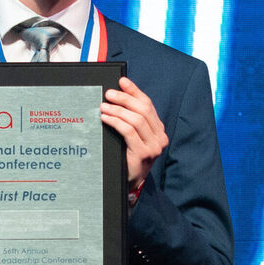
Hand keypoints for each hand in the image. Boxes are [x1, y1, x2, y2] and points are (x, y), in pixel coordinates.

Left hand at [99, 77, 167, 209]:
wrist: (130, 182)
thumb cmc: (128, 157)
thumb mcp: (133, 137)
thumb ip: (131, 120)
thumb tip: (118, 96)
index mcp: (159, 130)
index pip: (148, 105)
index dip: (135, 91)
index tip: (122, 82)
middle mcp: (160, 137)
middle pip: (142, 110)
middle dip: (125, 99)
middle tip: (108, 94)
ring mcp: (153, 147)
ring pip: (135, 120)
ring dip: (117, 110)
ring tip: (103, 106)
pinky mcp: (143, 154)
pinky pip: (128, 132)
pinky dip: (115, 122)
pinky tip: (105, 118)